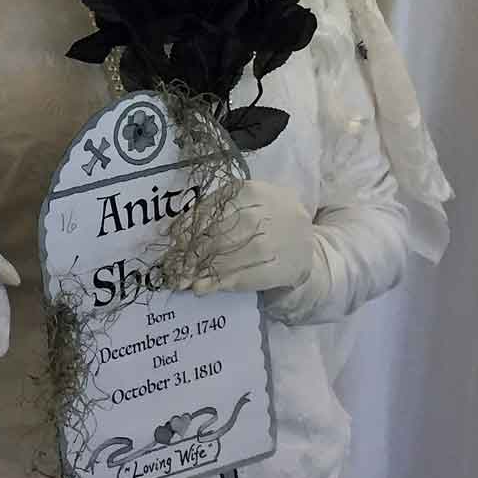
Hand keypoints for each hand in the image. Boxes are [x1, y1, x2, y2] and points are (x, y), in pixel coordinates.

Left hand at [184, 180, 314, 295]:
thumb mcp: (242, 205)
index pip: (216, 208)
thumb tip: (172, 233)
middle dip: (195, 251)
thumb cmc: (264, 219)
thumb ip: (210, 213)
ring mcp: (283, 240)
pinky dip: (224, 283)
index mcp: (254, 190)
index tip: (172, 241)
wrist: (306, 242)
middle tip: (176, 266)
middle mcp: (271, 211)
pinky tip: (206, 288)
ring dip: (205, 270)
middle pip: (225, 231)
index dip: (190, 226)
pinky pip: (252, 276)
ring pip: (237, 255)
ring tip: (186, 279)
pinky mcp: (289, 267)